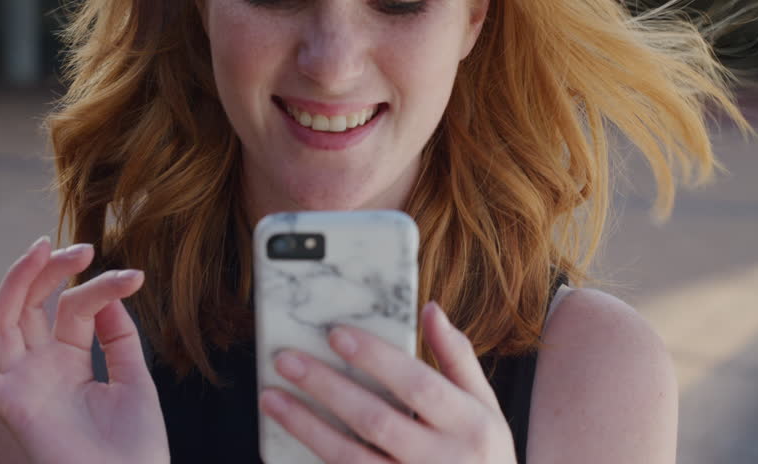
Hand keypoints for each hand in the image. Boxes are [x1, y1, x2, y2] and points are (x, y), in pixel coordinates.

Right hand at [0, 236, 168, 463]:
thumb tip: (105, 291)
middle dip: (49, 271)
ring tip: (40, 248)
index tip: (136, 277)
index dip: (100, 286)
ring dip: (15, 282)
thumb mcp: (135, 380)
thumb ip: (119, 336)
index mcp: (70, 362)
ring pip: (2, 323)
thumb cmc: (137, 447)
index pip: (73, 308)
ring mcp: (23, 385)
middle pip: (30, 306)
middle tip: (81, 247)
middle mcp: (41, 369)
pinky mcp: (10, 407)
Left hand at [259, 301, 516, 463]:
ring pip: (351, 459)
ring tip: (272, 398)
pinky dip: (316, 457)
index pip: (418, 385)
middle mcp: (443, 460)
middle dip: (328, 389)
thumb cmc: (482, 453)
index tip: (335, 334)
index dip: (376, 359)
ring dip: (307, 428)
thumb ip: (457, 359)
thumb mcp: (485, 407)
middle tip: (286, 360)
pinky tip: (287, 438)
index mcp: (470, 425)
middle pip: (376, 421)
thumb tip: (430, 309)